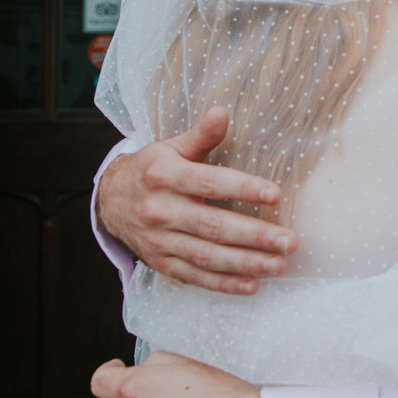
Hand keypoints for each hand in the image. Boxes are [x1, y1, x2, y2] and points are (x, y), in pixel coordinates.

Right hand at [98, 107, 296, 294]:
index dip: (243, 188)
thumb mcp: (171, 147)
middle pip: (212, 226)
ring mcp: (159, 240)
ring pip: (206, 256)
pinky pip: (194, 276)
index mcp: (165, 176)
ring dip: (245, 263)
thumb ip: (201, 135)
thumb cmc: (152, 170)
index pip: (209, 183)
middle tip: (288, 241)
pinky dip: (222, 283)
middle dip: (253, 236)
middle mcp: (160, 210)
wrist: (110, 201)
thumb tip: (222, 112)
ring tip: (279, 264)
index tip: (276, 195)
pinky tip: (251, 285)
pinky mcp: (160, 262)